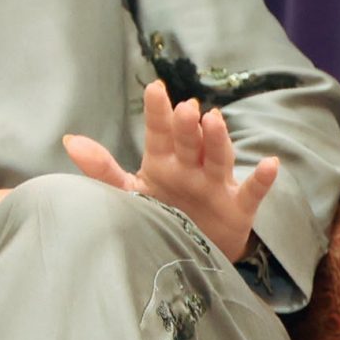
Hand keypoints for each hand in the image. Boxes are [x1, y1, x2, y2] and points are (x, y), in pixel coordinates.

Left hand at [63, 81, 278, 261]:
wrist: (193, 251)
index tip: (155, 88)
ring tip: (214, 120)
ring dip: (217, 140)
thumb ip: (102, 168)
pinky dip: (261, 179)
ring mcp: (215, 185)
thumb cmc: (161, 212)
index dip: (158, 112)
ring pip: (217, 158)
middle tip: (184, 107)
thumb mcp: (130, 191)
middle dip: (185, 125)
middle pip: (188, 142)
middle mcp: (190, 168)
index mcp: (162, 161)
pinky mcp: (237, 207)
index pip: (159, 133)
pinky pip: (251, 192)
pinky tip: (270, 164)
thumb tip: (69, 140)